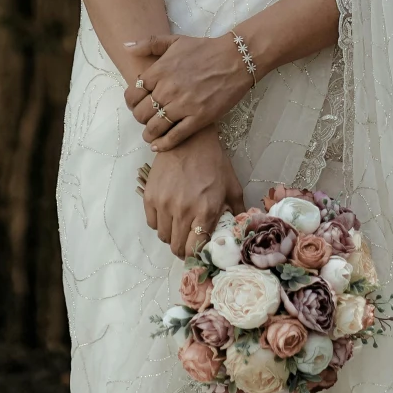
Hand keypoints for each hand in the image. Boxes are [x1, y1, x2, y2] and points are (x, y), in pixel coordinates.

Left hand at [124, 31, 251, 151]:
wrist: (235, 59)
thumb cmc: (205, 48)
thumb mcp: (175, 40)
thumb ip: (149, 43)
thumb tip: (126, 47)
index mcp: (160, 70)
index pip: (133, 94)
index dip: (132, 102)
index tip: (137, 104)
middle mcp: (168, 89)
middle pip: (141, 113)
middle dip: (140, 118)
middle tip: (146, 119)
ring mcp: (183, 105)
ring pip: (155, 127)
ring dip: (149, 134)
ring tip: (150, 135)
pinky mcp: (198, 118)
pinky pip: (175, 137)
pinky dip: (163, 144)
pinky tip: (158, 146)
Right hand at [142, 129, 243, 258]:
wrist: (190, 138)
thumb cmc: (213, 161)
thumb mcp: (232, 185)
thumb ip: (238, 210)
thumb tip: (242, 230)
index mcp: (206, 211)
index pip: (195, 249)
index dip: (196, 255)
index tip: (198, 252)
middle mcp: (183, 211)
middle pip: (177, 247)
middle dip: (183, 248)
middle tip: (187, 242)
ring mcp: (164, 203)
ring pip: (163, 236)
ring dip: (171, 236)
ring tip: (178, 226)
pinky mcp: (150, 196)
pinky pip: (151, 222)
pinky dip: (159, 223)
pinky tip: (168, 215)